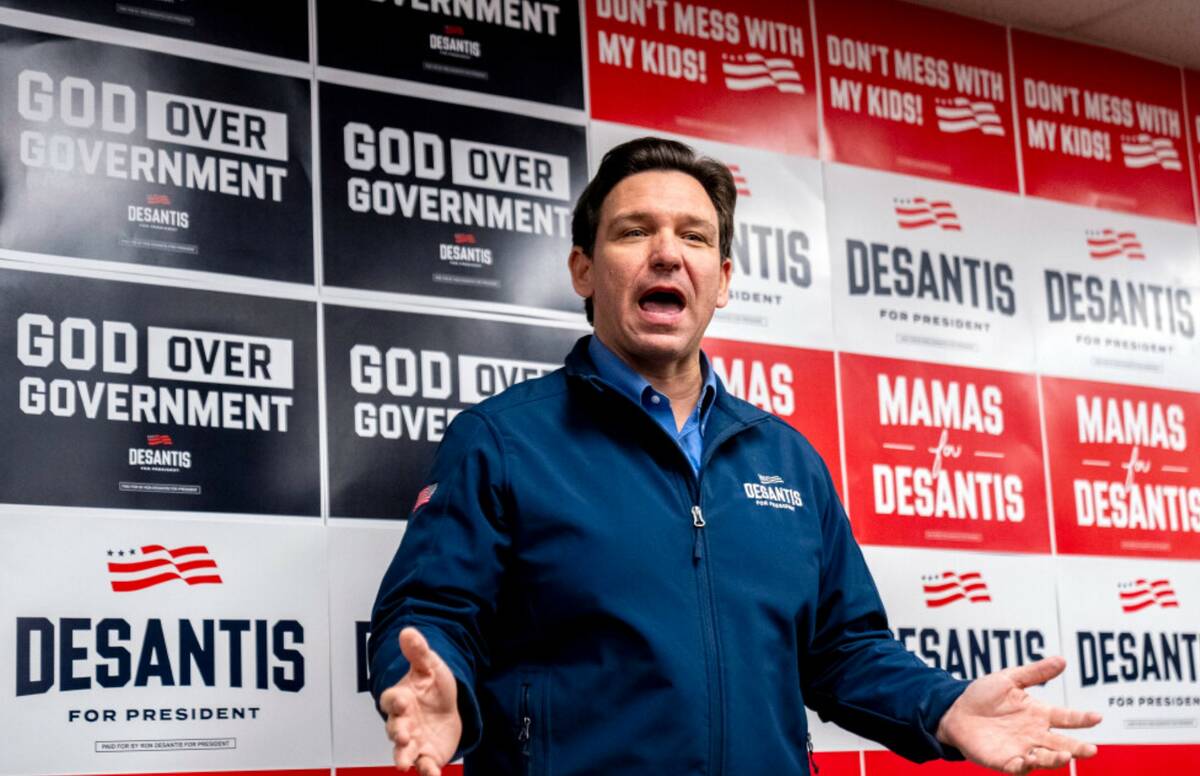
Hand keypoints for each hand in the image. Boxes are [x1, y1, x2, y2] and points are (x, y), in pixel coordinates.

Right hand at [380, 627, 462, 774]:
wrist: (447, 708)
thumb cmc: (432, 687)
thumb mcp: (429, 666)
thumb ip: (418, 652)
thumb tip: (408, 631)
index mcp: (400, 699)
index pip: (391, 700)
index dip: (395, 701)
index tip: (403, 701)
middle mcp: (402, 723)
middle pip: (395, 729)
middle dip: (397, 733)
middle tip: (403, 735)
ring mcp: (413, 741)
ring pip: (403, 751)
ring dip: (403, 757)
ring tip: (404, 764)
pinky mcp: (426, 755)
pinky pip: (425, 766)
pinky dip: (427, 772)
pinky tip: (432, 775)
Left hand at [936, 656, 1101, 773]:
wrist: (955, 711)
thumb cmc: (983, 695)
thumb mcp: (1009, 679)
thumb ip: (1035, 672)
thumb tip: (1062, 660)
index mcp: (1039, 714)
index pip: (1066, 717)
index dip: (1082, 718)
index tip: (1097, 717)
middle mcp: (1034, 734)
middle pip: (1062, 744)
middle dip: (1077, 748)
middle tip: (1091, 750)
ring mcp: (1021, 748)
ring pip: (1045, 758)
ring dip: (1055, 759)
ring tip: (1065, 756)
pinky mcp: (1004, 761)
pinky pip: (1018, 767)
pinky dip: (1025, 766)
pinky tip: (1029, 760)